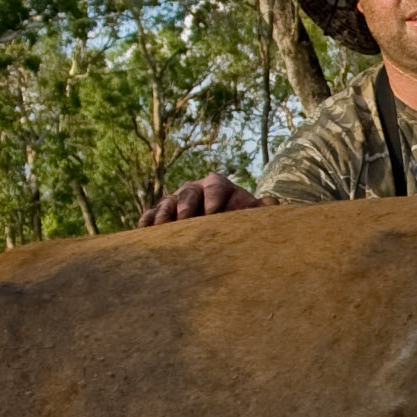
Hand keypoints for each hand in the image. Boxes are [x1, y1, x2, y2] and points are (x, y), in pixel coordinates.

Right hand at [140, 174, 260, 224]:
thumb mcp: (249, 215)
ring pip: (169, 201)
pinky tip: (144, 230)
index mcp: (219, 186)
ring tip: (162, 226)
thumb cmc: (238, 222)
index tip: (213, 214)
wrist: (221, 231)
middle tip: (184, 219)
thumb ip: (261, 210)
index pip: (216, 186)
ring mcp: (177, 200)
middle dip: (186, 204)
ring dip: (165, 212)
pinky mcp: (162, 213)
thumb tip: (272, 203)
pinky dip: (148, 220)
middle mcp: (196, 189)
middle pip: (189, 191)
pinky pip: (153, 214)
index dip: (214, 198)